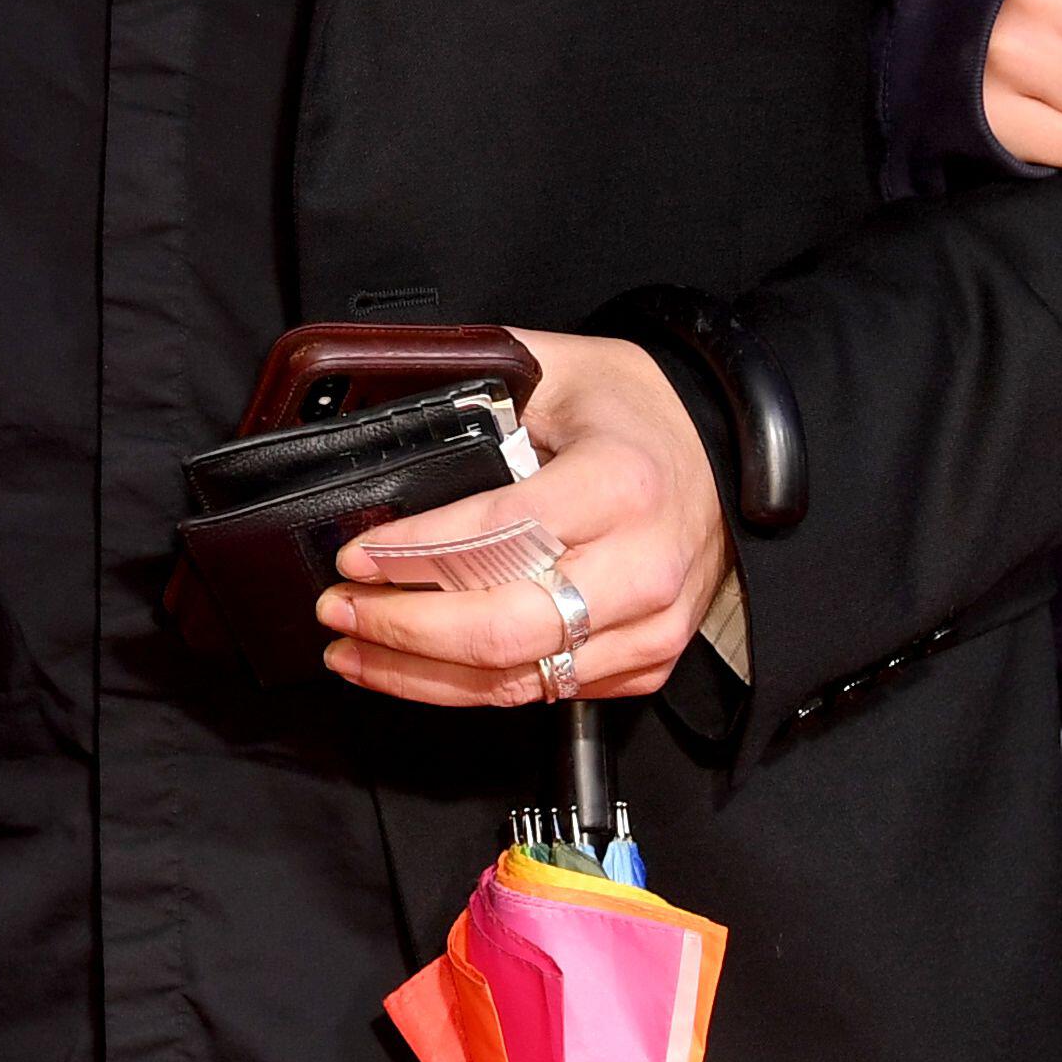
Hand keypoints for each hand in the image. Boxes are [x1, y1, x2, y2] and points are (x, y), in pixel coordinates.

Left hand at [320, 330, 729, 709]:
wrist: (724, 454)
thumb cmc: (636, 411)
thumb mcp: (559, 369)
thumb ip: (480, 384)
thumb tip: (390, 403)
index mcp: (620, 484)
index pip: (498, 535)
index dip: (416, 553)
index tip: (355, 556)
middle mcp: (642, 565)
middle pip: (503, 628)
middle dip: (403, 629)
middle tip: (338, 612)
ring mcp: (649, 625)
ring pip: (516, 678)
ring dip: (420, 675)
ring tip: (353, 651)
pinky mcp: (646, 662)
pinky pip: (544, 692)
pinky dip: (469, 688)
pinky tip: (416, 669)